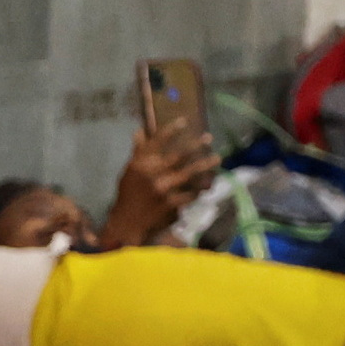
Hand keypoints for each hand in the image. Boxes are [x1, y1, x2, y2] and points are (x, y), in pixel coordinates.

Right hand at [104, 123, 217, 247]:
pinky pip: (191, 193)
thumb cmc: (128, 195)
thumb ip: (138, 152)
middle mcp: (152, 174)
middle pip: (178, 156)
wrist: (127, 224)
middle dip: (196, 146)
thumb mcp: (130, 172)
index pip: (156, 142)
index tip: (184, 121)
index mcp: (140, 164)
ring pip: (190, 174)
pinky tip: (208, 184)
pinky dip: (200, 189)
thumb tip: (139, 131)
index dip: (171, 130)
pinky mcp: (172, 203)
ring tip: (217, 158)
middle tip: (209, 138)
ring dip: (205, 165)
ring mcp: (163, 189)